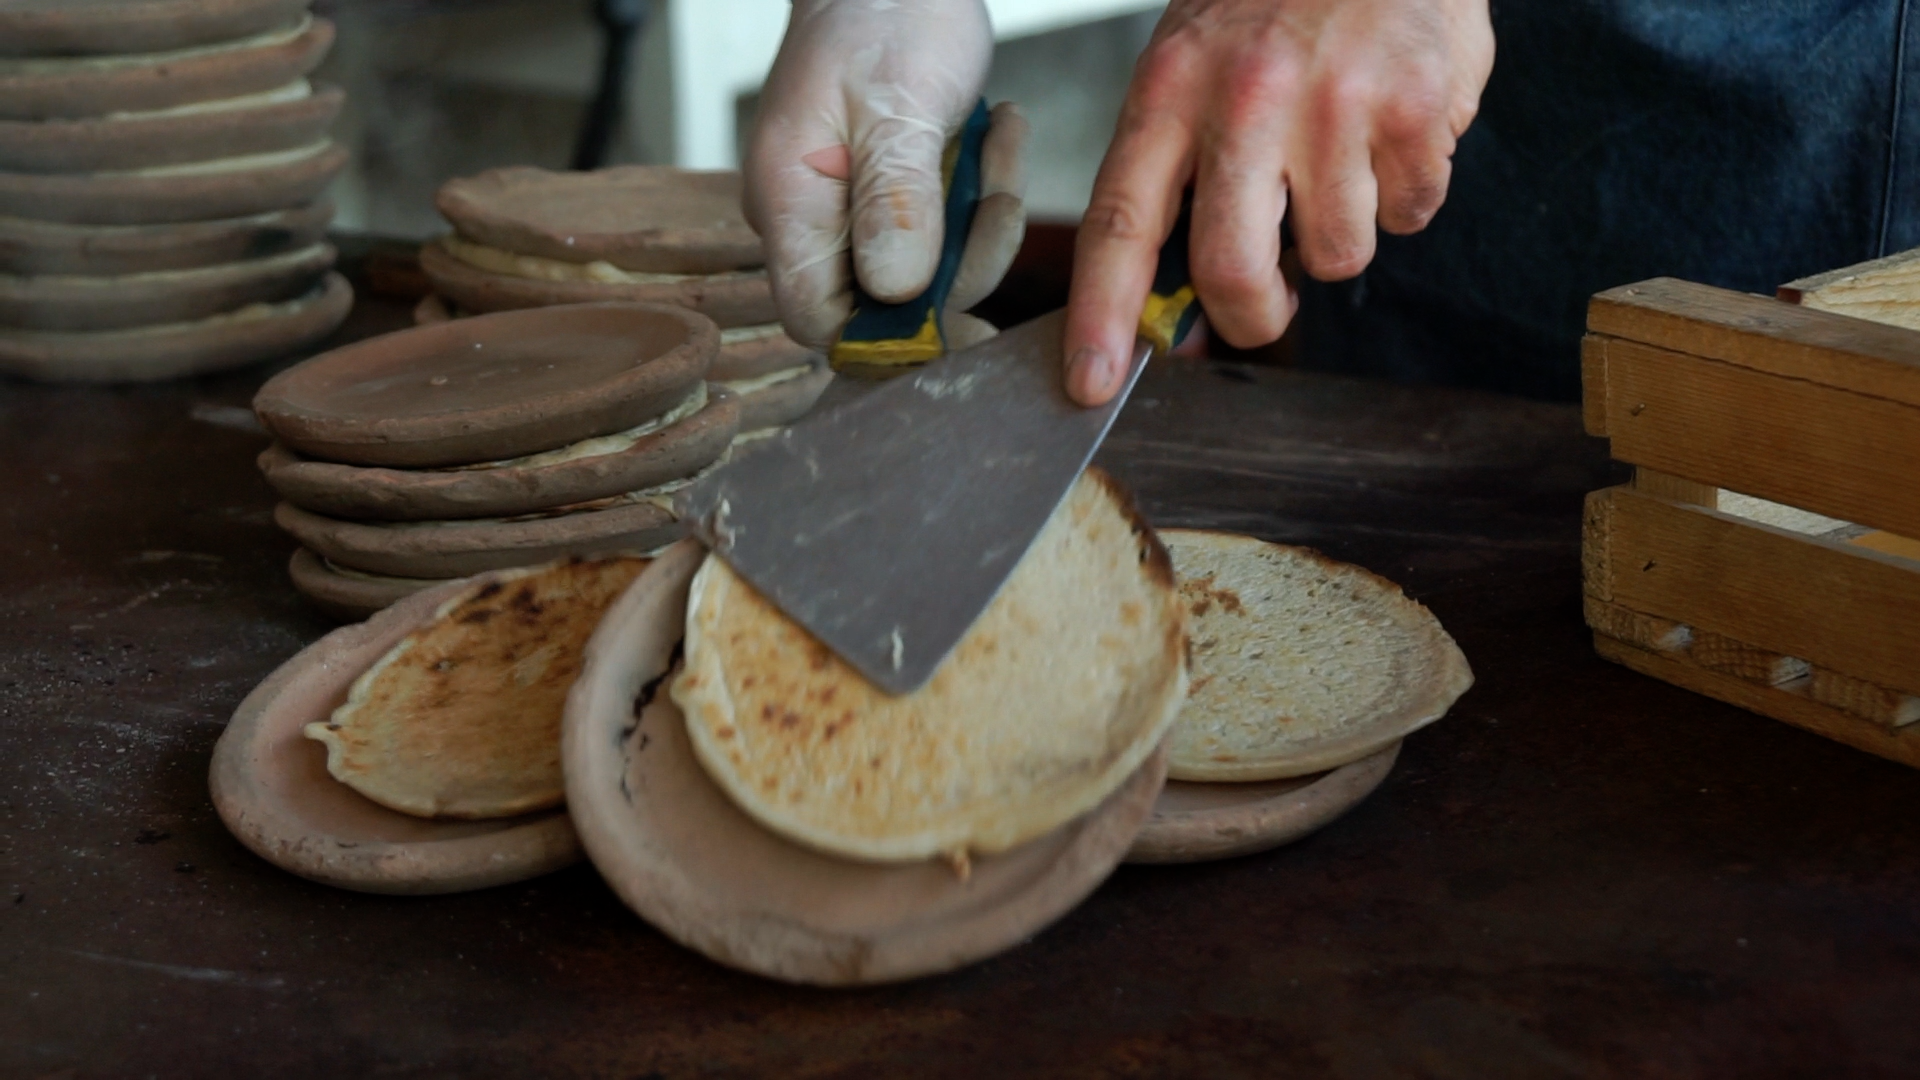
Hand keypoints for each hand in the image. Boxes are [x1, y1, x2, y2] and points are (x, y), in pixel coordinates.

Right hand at [745, 0, 1029, 350]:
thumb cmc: (883, 13)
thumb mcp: (897, 105)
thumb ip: (894, 200)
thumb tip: (896, 292)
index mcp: (788, 202)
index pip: (819, 320)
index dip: (891, 339)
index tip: (967, 325)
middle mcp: (808, 220)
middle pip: (883, 306)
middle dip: (959, 264)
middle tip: (997, 193)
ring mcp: (848, 211)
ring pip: (924, 273)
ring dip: (979, 222)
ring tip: (999, 140)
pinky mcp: (887, 198)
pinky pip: (939, 234)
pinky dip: (977, 198)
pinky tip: (993, 136)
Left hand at [1061, 0, 1493, 403]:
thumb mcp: (1193, 59)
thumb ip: (1177, 170)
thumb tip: (1178, 299)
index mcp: (1168, 90)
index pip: (1118, 224)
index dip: (1101, 316)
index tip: (1091, 384)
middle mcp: (1243, 99)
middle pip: (1232, 269)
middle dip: (1254, 316)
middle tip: (1268, 307)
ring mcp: (1333, 104)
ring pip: (1335, 254)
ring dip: (1342, 235)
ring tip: (1342, 159)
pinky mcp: (1415, 108)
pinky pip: (1411, 213)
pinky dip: (1407, 193)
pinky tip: (1394, 130)